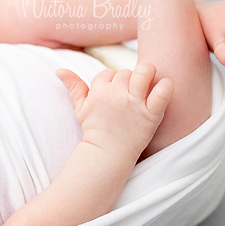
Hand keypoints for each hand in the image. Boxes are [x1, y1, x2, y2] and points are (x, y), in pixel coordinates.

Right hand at [55, 62, 172, 158]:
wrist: (107, 155)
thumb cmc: (94, 131)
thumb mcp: (80, 108)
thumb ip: (73, 86)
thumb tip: (59, 70)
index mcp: (99, 91)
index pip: (108, 74)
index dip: (112, 82)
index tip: (114, 96)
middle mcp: (116, 94)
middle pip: (126, 72)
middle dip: (128, 81)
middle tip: (130, 96)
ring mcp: (134, 103)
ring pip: (144, 71)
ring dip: (147, 74)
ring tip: (148, 86)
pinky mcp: (151, 113)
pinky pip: (163, 91)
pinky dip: (166, 87)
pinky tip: (162, 90)